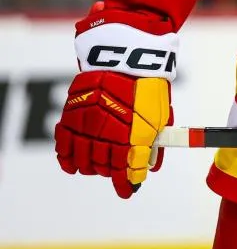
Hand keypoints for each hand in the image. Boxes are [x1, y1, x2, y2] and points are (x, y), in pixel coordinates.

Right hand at [54, 6, 177, 197]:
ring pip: (84, 161)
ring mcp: (87, 126)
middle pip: (104, 167)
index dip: (126, 184)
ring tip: (97, 166)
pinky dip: (67, 158)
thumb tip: (149, 168)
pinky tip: (72, 165)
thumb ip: (154, 144)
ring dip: (92, 167)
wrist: (125, 57)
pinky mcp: (72, 117)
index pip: (126, 171)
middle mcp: (107, 135)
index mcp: (133, 136)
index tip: (127, 191)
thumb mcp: (160, 115)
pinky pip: (64, 145)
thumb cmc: (148, 86)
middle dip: (112, 173)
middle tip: (117, 171)